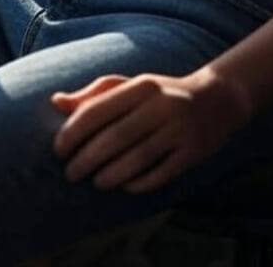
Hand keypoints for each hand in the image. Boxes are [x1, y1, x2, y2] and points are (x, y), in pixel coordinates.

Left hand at [51, 67, 253, 192]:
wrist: (217, 98)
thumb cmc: (162, 93)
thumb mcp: (132, 86)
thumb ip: (94, 95)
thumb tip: (55, 102)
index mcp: (142, 86)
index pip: (99, 109)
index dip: (74, 132)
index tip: (59, 150)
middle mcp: (161, 105)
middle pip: (115, 137)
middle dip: (87, 159)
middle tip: (71, 173)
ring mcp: (179, 129)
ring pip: (137, 158)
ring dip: (111, 175)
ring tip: (96, 182)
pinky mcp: (192, 151)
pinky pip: (161, 173)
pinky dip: (139, 183)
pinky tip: (125, 186)